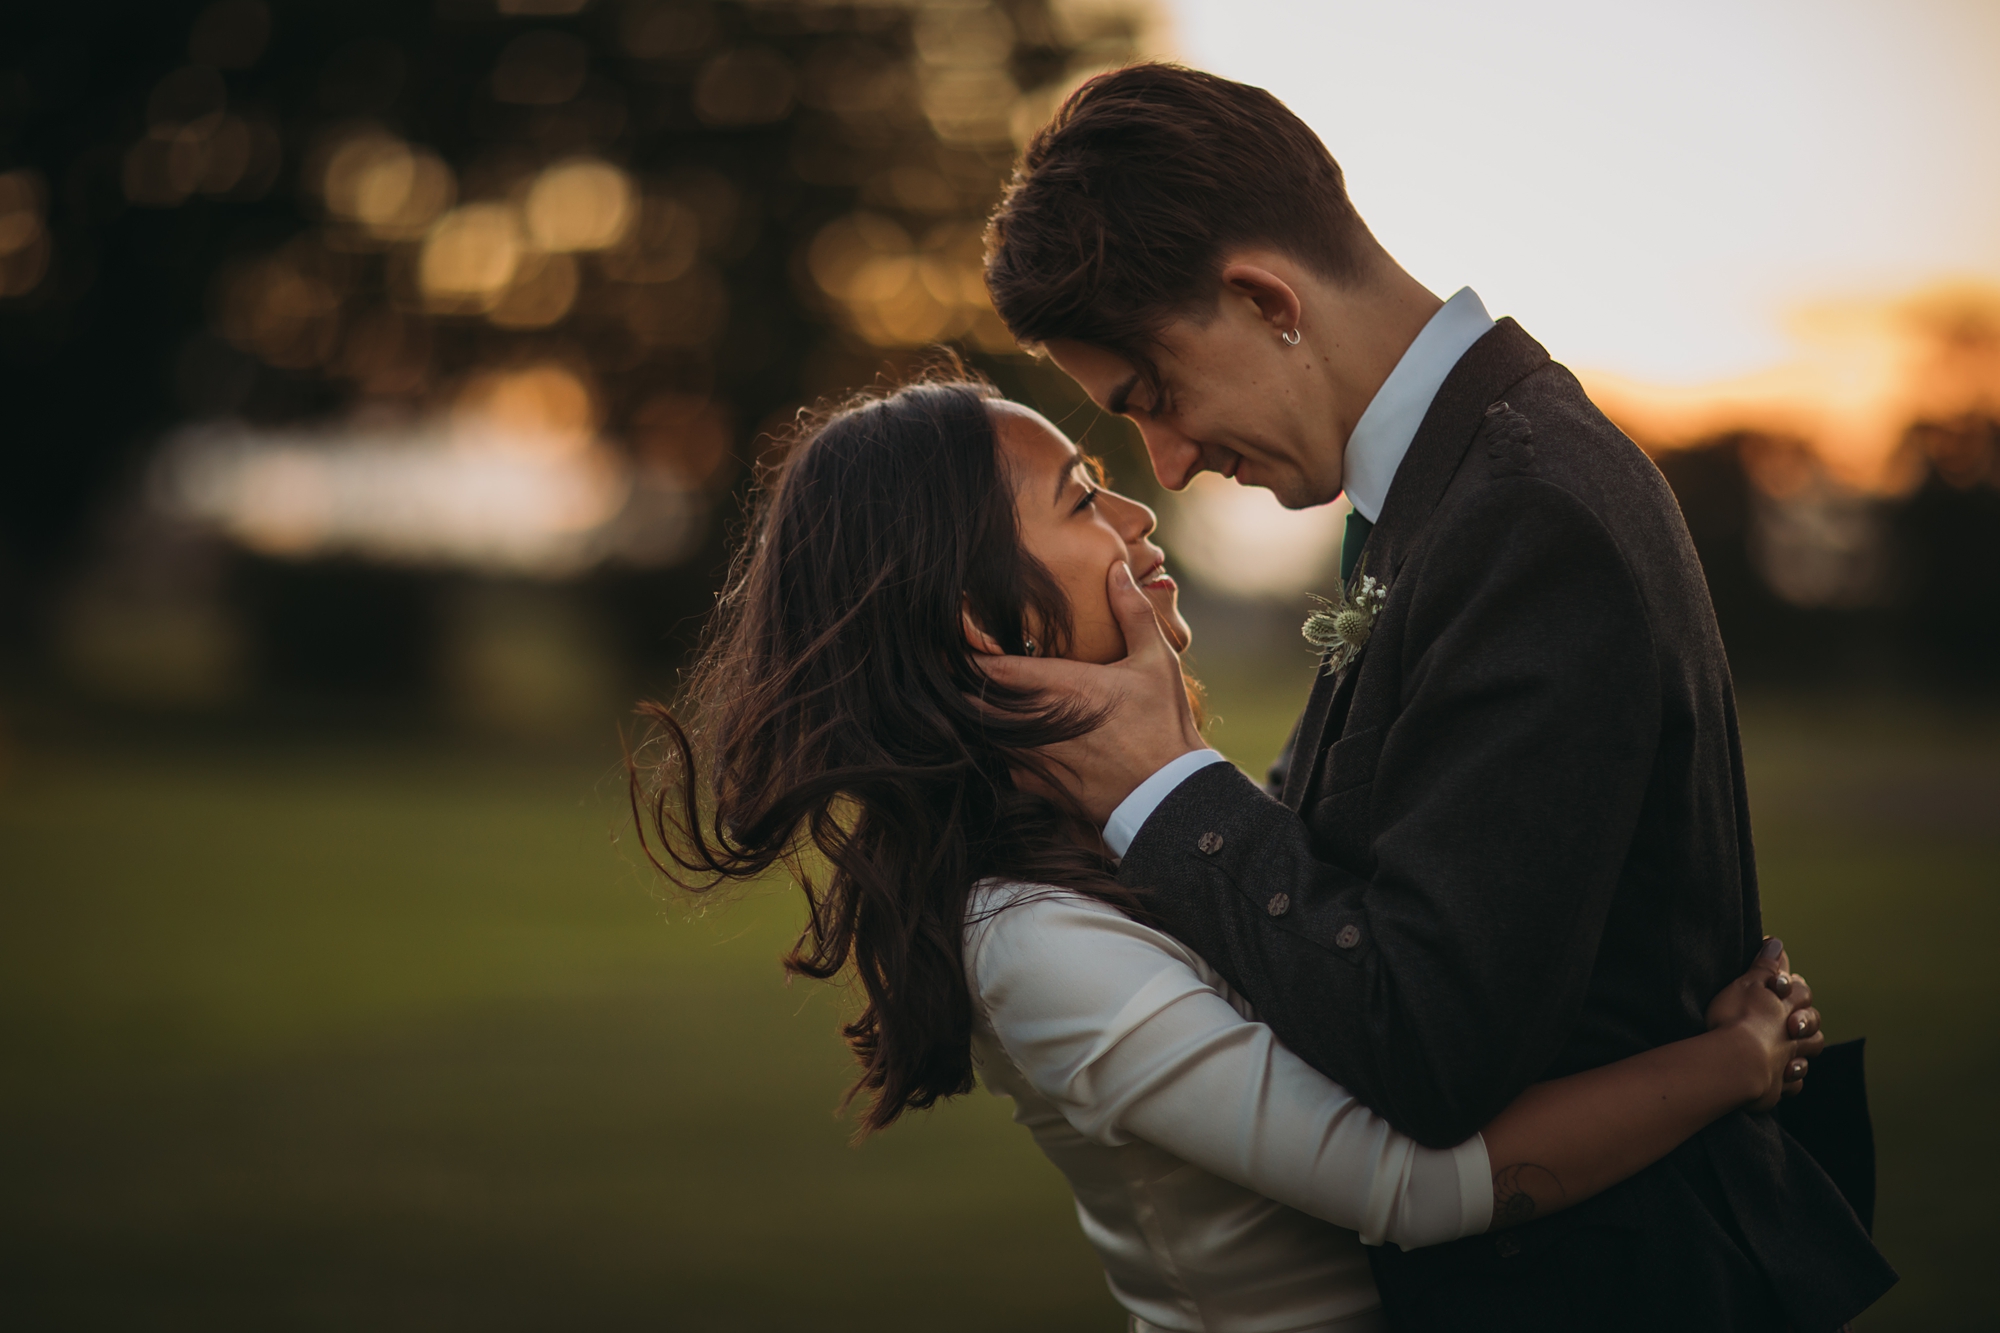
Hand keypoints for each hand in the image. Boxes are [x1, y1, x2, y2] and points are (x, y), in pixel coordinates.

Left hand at [975, 561, 1203, 823]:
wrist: (1171, 797)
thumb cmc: (1164, 725)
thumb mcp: (1156, 661)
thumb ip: (1132, 611)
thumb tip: (1116, 568)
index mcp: (1063, 687)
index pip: (993, 669)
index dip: (967, 654)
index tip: (954, 639)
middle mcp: (1039, 723)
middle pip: (975, 702)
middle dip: (962, 685)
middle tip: (951, 666)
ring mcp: (1036, 759)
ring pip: (985, 734)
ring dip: (978, 715)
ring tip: (970, 697)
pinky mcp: (1040, 787)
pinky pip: (1004, 766)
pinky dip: (1000, 749)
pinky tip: (1008, 737)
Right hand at [1705, 936, 1823, 1111]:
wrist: (1738, 1062)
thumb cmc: (1738, 1019)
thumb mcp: (1747, 984)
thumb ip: (1764, 965)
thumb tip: (1777, 942)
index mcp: (1786, 1005)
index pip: (1799, 989)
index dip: (1791, 985)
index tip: (1779, 982)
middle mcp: (1794, 1032)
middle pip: (1812, 1020)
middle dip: (1805, 1016)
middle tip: (1789, 1016)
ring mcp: (1790, 1058)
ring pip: (1810, 1050)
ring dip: (1804, 1047)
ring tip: (1793, 1046)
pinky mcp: (1781, 1084)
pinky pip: (1794, 1081)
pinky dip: (1790, 1076)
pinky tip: (1783, 1074)